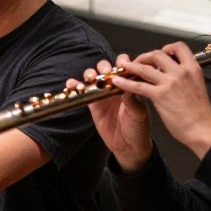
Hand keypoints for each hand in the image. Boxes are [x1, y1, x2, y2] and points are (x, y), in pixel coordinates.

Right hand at [70, 56, 153, 172]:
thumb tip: (125, 86)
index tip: (120, 67)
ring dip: (89, 73)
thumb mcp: (138, 114)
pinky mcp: (92, 103)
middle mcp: (115, 86)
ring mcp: (102, 94)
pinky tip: (71, 84)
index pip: (125, 67)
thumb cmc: (138, 128)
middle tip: (105, 73)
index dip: (122, 63)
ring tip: (90, 79)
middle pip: (106, 68)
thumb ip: (132, 100)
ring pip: (93, 76)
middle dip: (104, 67)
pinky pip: (82, 91)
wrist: (128, 146)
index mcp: (129, 85)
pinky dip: (75, 85)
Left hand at [124, 42, 210, 158]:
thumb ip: (186, 77)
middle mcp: (181, 72)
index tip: (161, 53)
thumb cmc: (201, 114)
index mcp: (193, 69)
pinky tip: (118, 82)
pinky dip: (126, 82)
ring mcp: (170, 83)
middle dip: (145, 57)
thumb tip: (173, 72)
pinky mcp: (160, 95)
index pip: (179, 47)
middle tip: (139, 62)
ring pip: (144, 67)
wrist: (203, 129)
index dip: (167, 48)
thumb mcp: (197, 86)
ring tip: (123, 67)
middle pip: (157, 54)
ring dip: (131, 66)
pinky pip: (138, 85)